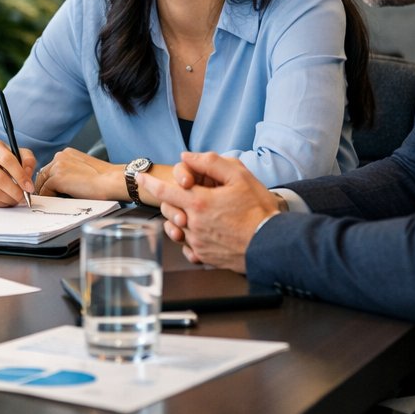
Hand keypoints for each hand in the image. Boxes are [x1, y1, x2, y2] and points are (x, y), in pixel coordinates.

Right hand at [0, 139, 36, 206]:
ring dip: (8, 199)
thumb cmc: (5, 161)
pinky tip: (4, 200)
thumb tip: (27, 173)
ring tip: (15, 199)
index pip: (7, 160)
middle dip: (15, 191)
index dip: (20, 175)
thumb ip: (28, 161)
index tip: (29, 187)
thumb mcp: (19, 155)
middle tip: (23, 197)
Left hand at [33, 148, 125, 199]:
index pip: (51, 167)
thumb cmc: (104, 179)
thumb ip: (71, 171)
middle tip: (46, 197)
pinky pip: (45, 190)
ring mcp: (58, 167)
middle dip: (43, 185)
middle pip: (43, 173)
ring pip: (42, 181)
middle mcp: (60, 156)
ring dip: (44, 192)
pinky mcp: (58, 178)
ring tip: (48, 201)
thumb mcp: (84, 168)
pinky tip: (53, 202)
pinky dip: (47, 197)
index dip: (49, 179)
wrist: (112, 181)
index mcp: (68, 153)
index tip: (49, 189)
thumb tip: (62, 184)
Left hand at [137, 151, 279, 272]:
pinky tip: (202, 231)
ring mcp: (198, 243)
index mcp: (199, 203)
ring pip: (176, 228)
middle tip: (184, 194)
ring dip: (179, 218)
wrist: (274, 243)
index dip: (149, 182)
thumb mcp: (239, 176)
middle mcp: (194, 224)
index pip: (164, 190)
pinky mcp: (205, 256)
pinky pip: (187, 246)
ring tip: (194, 212)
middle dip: (169, 200)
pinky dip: (189, 237)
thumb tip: (187, 157)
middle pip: (167, 210)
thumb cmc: (259, 210)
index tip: (140, 177)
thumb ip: (211, 162)